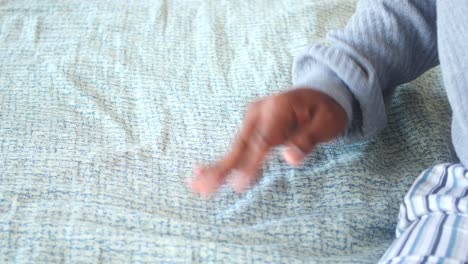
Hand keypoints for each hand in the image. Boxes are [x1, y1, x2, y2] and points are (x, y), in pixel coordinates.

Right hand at [189, 88, 347, 196]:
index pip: (263, 141)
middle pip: (240, 144)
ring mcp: (252, 116)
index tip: (238, 185)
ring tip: (196, 185)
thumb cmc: (326, 111)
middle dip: (222, 168)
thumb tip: (290, 159)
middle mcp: (260, 110)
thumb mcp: (327, 124)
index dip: (250, 164)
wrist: (321, 92)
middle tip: (203, 187)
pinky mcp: (251, 123)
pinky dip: (222, 161)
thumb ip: (308, 140)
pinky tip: (201, 171)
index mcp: (278, 108)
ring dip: (217, 168)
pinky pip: (237, 145)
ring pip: (235, 146)